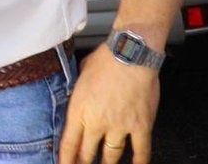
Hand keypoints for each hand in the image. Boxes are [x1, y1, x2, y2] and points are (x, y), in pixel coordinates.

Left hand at [58, 45, 158, 163]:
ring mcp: (120, 126)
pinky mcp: (141, 126)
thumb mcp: (81, 74)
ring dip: (108, 163)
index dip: (66, 160)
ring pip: (112, 155)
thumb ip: (79, 90)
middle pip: (87, 153)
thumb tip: (79, 93)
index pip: (69, 143)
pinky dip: (139, 162)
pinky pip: (141, 151)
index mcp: (79, 110)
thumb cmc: (106, 59)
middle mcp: (97, 122)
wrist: (131, 54)